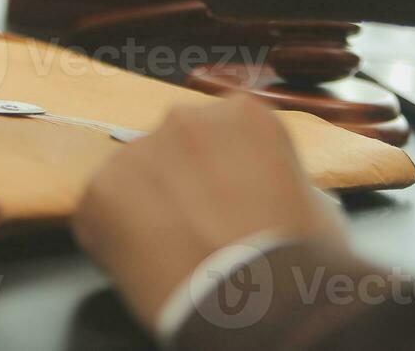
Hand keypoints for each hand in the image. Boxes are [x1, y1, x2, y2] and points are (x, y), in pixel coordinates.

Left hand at [71, 97, 348, 333]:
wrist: (258, 301)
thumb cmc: (296, 257)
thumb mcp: (314, 204)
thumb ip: (278, 179)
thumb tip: (268, 192)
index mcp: (242, 114)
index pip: (223, 136)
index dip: (226, 175)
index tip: (229, 204)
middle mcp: (185, 118)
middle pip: (176, 151)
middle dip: (183, 185)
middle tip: (199, 229)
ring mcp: (138, 150)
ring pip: (137, 179)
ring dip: (148, 208)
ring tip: (174, 251)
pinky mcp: (100, 190)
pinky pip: (103, 212)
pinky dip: (117, 238)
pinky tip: (149, 262)